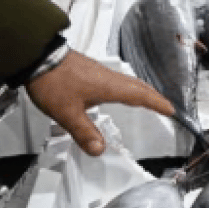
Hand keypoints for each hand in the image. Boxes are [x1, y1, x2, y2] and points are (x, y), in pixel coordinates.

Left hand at [26, 50, 175, 155]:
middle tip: (164, 105)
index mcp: (110, 87)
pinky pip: (117, 79)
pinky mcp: (90, 71)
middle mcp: (109, 78)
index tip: (170, 110)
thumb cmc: (53, 82)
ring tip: (147, 99)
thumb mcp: (67, 113)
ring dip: (141, 91)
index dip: (157, 103)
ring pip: (128, 82)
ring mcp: (100, 73)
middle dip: (154, 96)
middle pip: (138, 86)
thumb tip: (99, 150)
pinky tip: (118, 92)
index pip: (140, 95)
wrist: (38, 58)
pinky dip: (127, 87)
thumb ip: (84, 133)